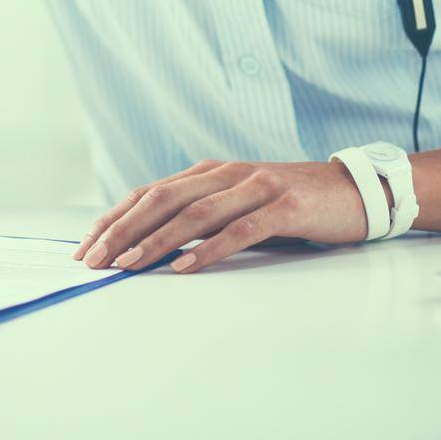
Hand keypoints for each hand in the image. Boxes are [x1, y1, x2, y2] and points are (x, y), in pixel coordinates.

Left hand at [72, 157, 370, 273]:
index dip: (115, 218)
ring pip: (194, 213)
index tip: (86, 246)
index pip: (150, 193)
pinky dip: (208, 249)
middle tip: (93, 260)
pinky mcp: (283, 207)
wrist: (354, 191)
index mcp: (210, 172)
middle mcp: (226, 173)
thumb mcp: (239, 203)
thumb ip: (203, 214)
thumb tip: (152, 244)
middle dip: (122, 230)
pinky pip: (239, 229)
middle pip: (162, 199)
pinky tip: (185, 267)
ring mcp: (255, 187)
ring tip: (127, 265)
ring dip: (156, 240)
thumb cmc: (291, 203)